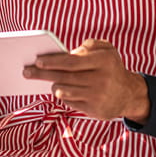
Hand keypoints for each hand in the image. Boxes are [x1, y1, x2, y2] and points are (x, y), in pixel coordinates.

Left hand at [22, 39, 149, 122]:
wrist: (129, 94)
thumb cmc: (111, 67)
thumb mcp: (107, 49)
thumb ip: (89, 45)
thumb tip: (67, 53)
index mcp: (104, 61)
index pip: (71, 62)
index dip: (53, 61)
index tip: (37, 60)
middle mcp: (101, 80)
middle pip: (64, 77)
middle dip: (42, 74)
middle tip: (26, 71)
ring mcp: (97, 97)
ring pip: (65, 91)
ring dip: (54, 85)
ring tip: (49, 81)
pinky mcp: (94, 110)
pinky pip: (70, 102)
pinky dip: (64, 96)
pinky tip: (62, 90)